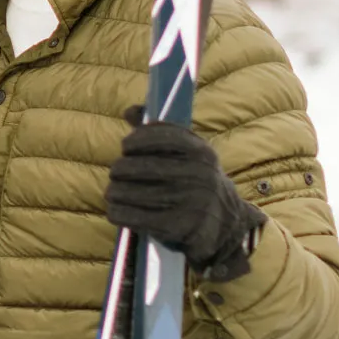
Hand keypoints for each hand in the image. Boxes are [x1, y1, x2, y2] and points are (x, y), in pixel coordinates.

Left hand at [104, 108, 265, 280]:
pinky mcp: (179, 227)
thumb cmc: (197, 183)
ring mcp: (190, 202)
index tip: (127, 146)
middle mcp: (199, 174)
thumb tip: (130, 111)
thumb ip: (159, 131)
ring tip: (113, 192)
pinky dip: (118, 213)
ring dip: (115, 192)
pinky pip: (135, 217)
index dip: (137, 140)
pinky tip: (115, 211)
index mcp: (201, 151)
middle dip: (121, 169)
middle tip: (116, 173)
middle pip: (139, 166)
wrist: (226, 225)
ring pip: (132, 192)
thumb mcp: (189, 154)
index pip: (160, 136)